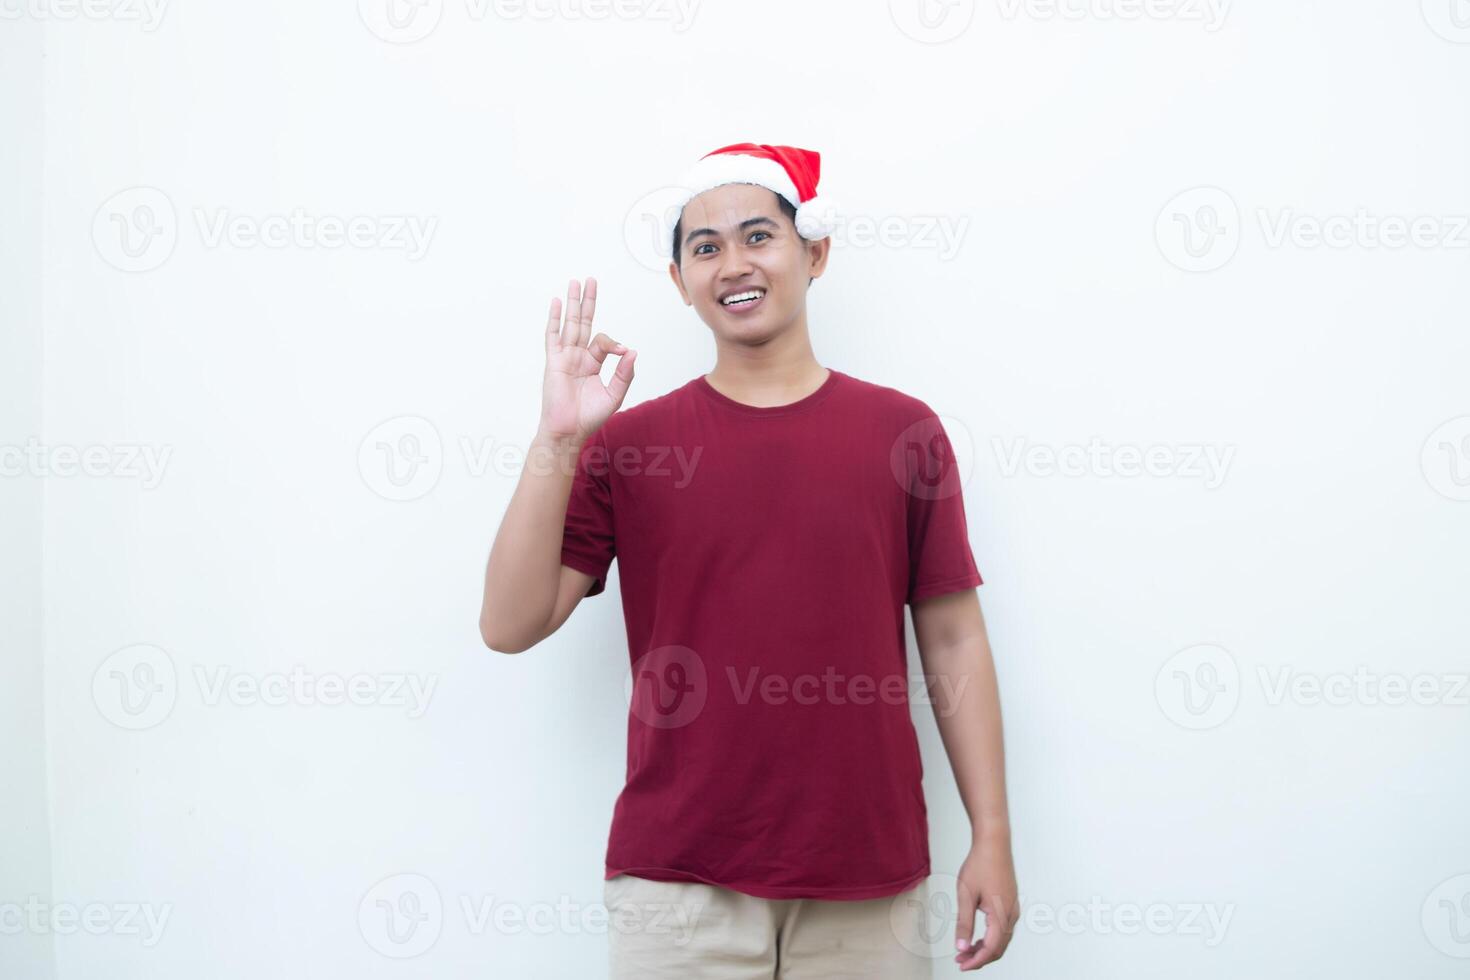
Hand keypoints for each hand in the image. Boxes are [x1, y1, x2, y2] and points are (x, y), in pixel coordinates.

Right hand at [540, 277, 635, 442]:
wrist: (569, 431)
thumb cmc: (589, 417)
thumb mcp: (614, 395)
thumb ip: (624, 374)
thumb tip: (632, 351)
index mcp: (592, 364)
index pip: (603, 342)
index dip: (613, 343)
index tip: (621, 352)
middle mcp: (578, 357)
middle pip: (583, 323)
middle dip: (587, 302)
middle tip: (590, 280)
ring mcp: (564, 357)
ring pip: (570, 325)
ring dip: (572, 303)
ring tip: (575, 283)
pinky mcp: (553, 362)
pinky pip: (553, 336)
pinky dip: (555, 319)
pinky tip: (557, 302)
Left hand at [954, 833, 1017, 969]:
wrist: (994, 842)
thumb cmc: (979, 865)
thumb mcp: (965, 895)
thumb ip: (964, 923)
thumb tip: (962, 947)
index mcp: (1002, 915)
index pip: (991, 949)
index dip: (976, 961)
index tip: (961, 965)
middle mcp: (1012, 915)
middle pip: (999, 948)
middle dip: (980, 957)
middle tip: (960, 960)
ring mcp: (1013, 909)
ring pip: (1002, 939)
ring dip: (985, 948)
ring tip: (965, 950)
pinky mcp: (1011, 903)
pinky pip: (1003, 929)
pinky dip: (990, 938)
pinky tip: (976, 936)